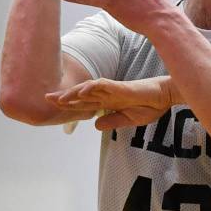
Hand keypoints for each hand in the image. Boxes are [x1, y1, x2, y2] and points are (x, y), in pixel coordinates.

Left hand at [46, 77, 171, 130]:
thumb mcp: (128, 120)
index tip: (54, 107)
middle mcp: (107, 94)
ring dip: (73, 92)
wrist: (164, 97)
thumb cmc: (149, 106)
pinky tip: (81, 92)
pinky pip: (102, 85)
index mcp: (108, 102)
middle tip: (46, 98)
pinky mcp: (120, 86)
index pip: (85, 104)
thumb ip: (112, 121)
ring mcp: (112, 89)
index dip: (70, 105)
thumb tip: (95, 125)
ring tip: (59, 98)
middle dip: (64, 97)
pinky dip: (91, 87)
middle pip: (81, 95)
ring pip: (88, 89)